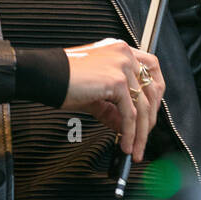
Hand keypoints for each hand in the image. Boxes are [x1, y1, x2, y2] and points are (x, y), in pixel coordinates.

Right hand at [61, 38, 163, 161]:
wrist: (45, 75)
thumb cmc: (63, 80)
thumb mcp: (94, 94)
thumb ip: (112, 107)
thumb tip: (124, 126)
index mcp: (120, 50)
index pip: (151, 69)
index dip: (155, 93)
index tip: (152, 112)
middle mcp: (124, 54)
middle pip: (152, 89)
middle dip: (151, 118)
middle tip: (144, 137)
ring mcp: (122, 66)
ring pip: (143, 105)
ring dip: (141, 132)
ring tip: (134, 148)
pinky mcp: (117, 81)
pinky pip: (130, 114)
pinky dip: (129, 133)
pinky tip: (124, 143)